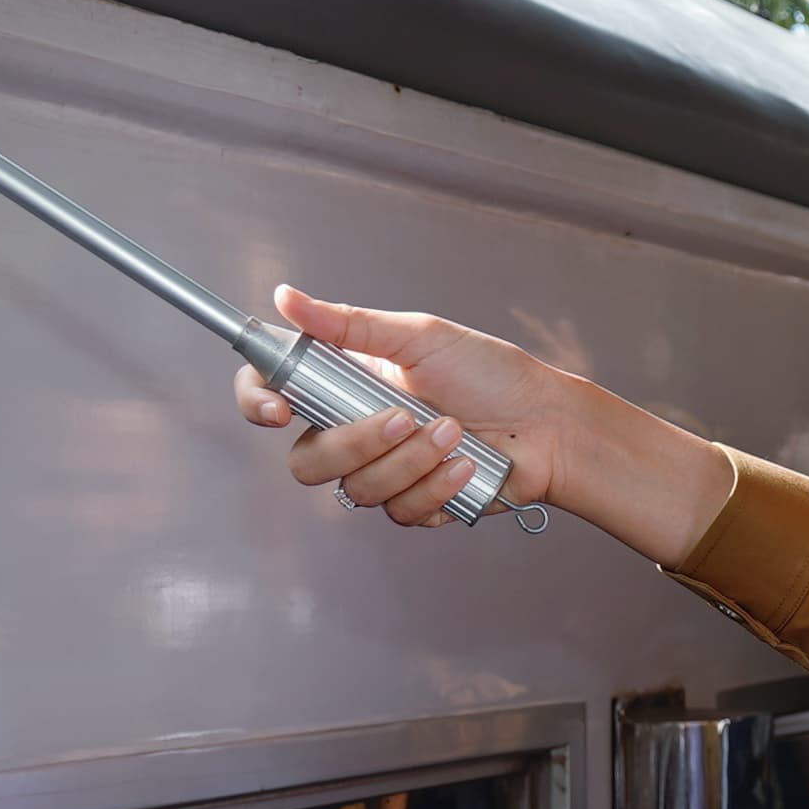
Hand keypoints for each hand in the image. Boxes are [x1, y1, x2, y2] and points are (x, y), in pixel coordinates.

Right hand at [230, 284, 731, 559]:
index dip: (259, 404)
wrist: (549, 425)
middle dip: (355, 442)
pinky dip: (435, 486)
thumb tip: (286, 297)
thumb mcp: (418, 336)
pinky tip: (466, 466)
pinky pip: (399, 512)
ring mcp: (384, 472)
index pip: (272, 394)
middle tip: (403, 417)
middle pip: (307, 460)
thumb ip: (348, 325)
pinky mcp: (415, 504)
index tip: (282, 411)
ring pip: (356, 490)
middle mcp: (356, 430)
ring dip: (409, 462)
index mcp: (346, 383)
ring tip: (454, 432)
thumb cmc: (491, 373)